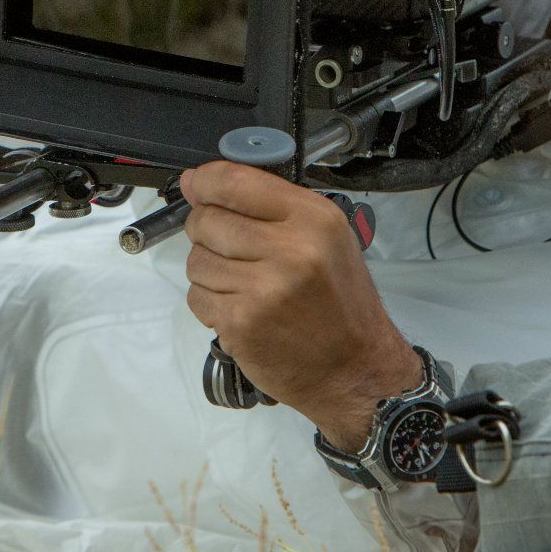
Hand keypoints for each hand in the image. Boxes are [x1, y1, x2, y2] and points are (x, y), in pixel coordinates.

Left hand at [180, 161, 421, 447]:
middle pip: (207, 220)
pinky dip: (210, 303)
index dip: (206, 181)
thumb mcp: (325, 239)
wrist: (354, 370)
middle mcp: (289, 249)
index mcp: (313, 219)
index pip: (235, 182)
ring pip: (196, 260)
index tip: (196, 185)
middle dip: (206, 231)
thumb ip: (268, 207)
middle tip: (231, 249)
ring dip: (209, 271)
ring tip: (244, 286)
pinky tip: (241, 310)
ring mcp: (262, 289)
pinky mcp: (241, 323)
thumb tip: (199, 183)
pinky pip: (197, 296)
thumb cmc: (341, 303)